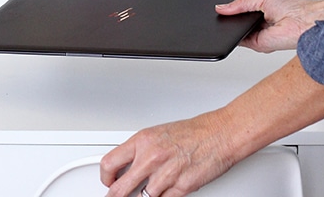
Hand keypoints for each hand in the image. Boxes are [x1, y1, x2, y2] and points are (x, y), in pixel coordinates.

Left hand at [100, 112, 232, 196]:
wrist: (218, 134)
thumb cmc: (193, 132)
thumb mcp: (159, 133)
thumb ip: (141, 150)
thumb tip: (128, 166)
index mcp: (143, 140)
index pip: (110, 163)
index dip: (105, 178)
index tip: (107, 182)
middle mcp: (151, 157)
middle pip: (120, 189)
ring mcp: (165, 175)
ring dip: (145, 196)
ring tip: (151, 188)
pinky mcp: (181, 188)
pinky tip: (164, 192)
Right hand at [215, 0, 323, 52]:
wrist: (307, 22)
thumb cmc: (295, 8)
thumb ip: (240, 3)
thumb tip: (222, 7)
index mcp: (262, 11)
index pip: (241, 12)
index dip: (230, 9)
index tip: (219, 6)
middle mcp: (260, 25)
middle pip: (237, 23)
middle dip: (228, 17)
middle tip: (220, 12)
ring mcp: (259, 36)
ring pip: (237, 33)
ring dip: (230, 25)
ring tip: (225, 16)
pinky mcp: (259, 45)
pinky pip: (240, 41)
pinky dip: (234, 35)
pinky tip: (230, 25)